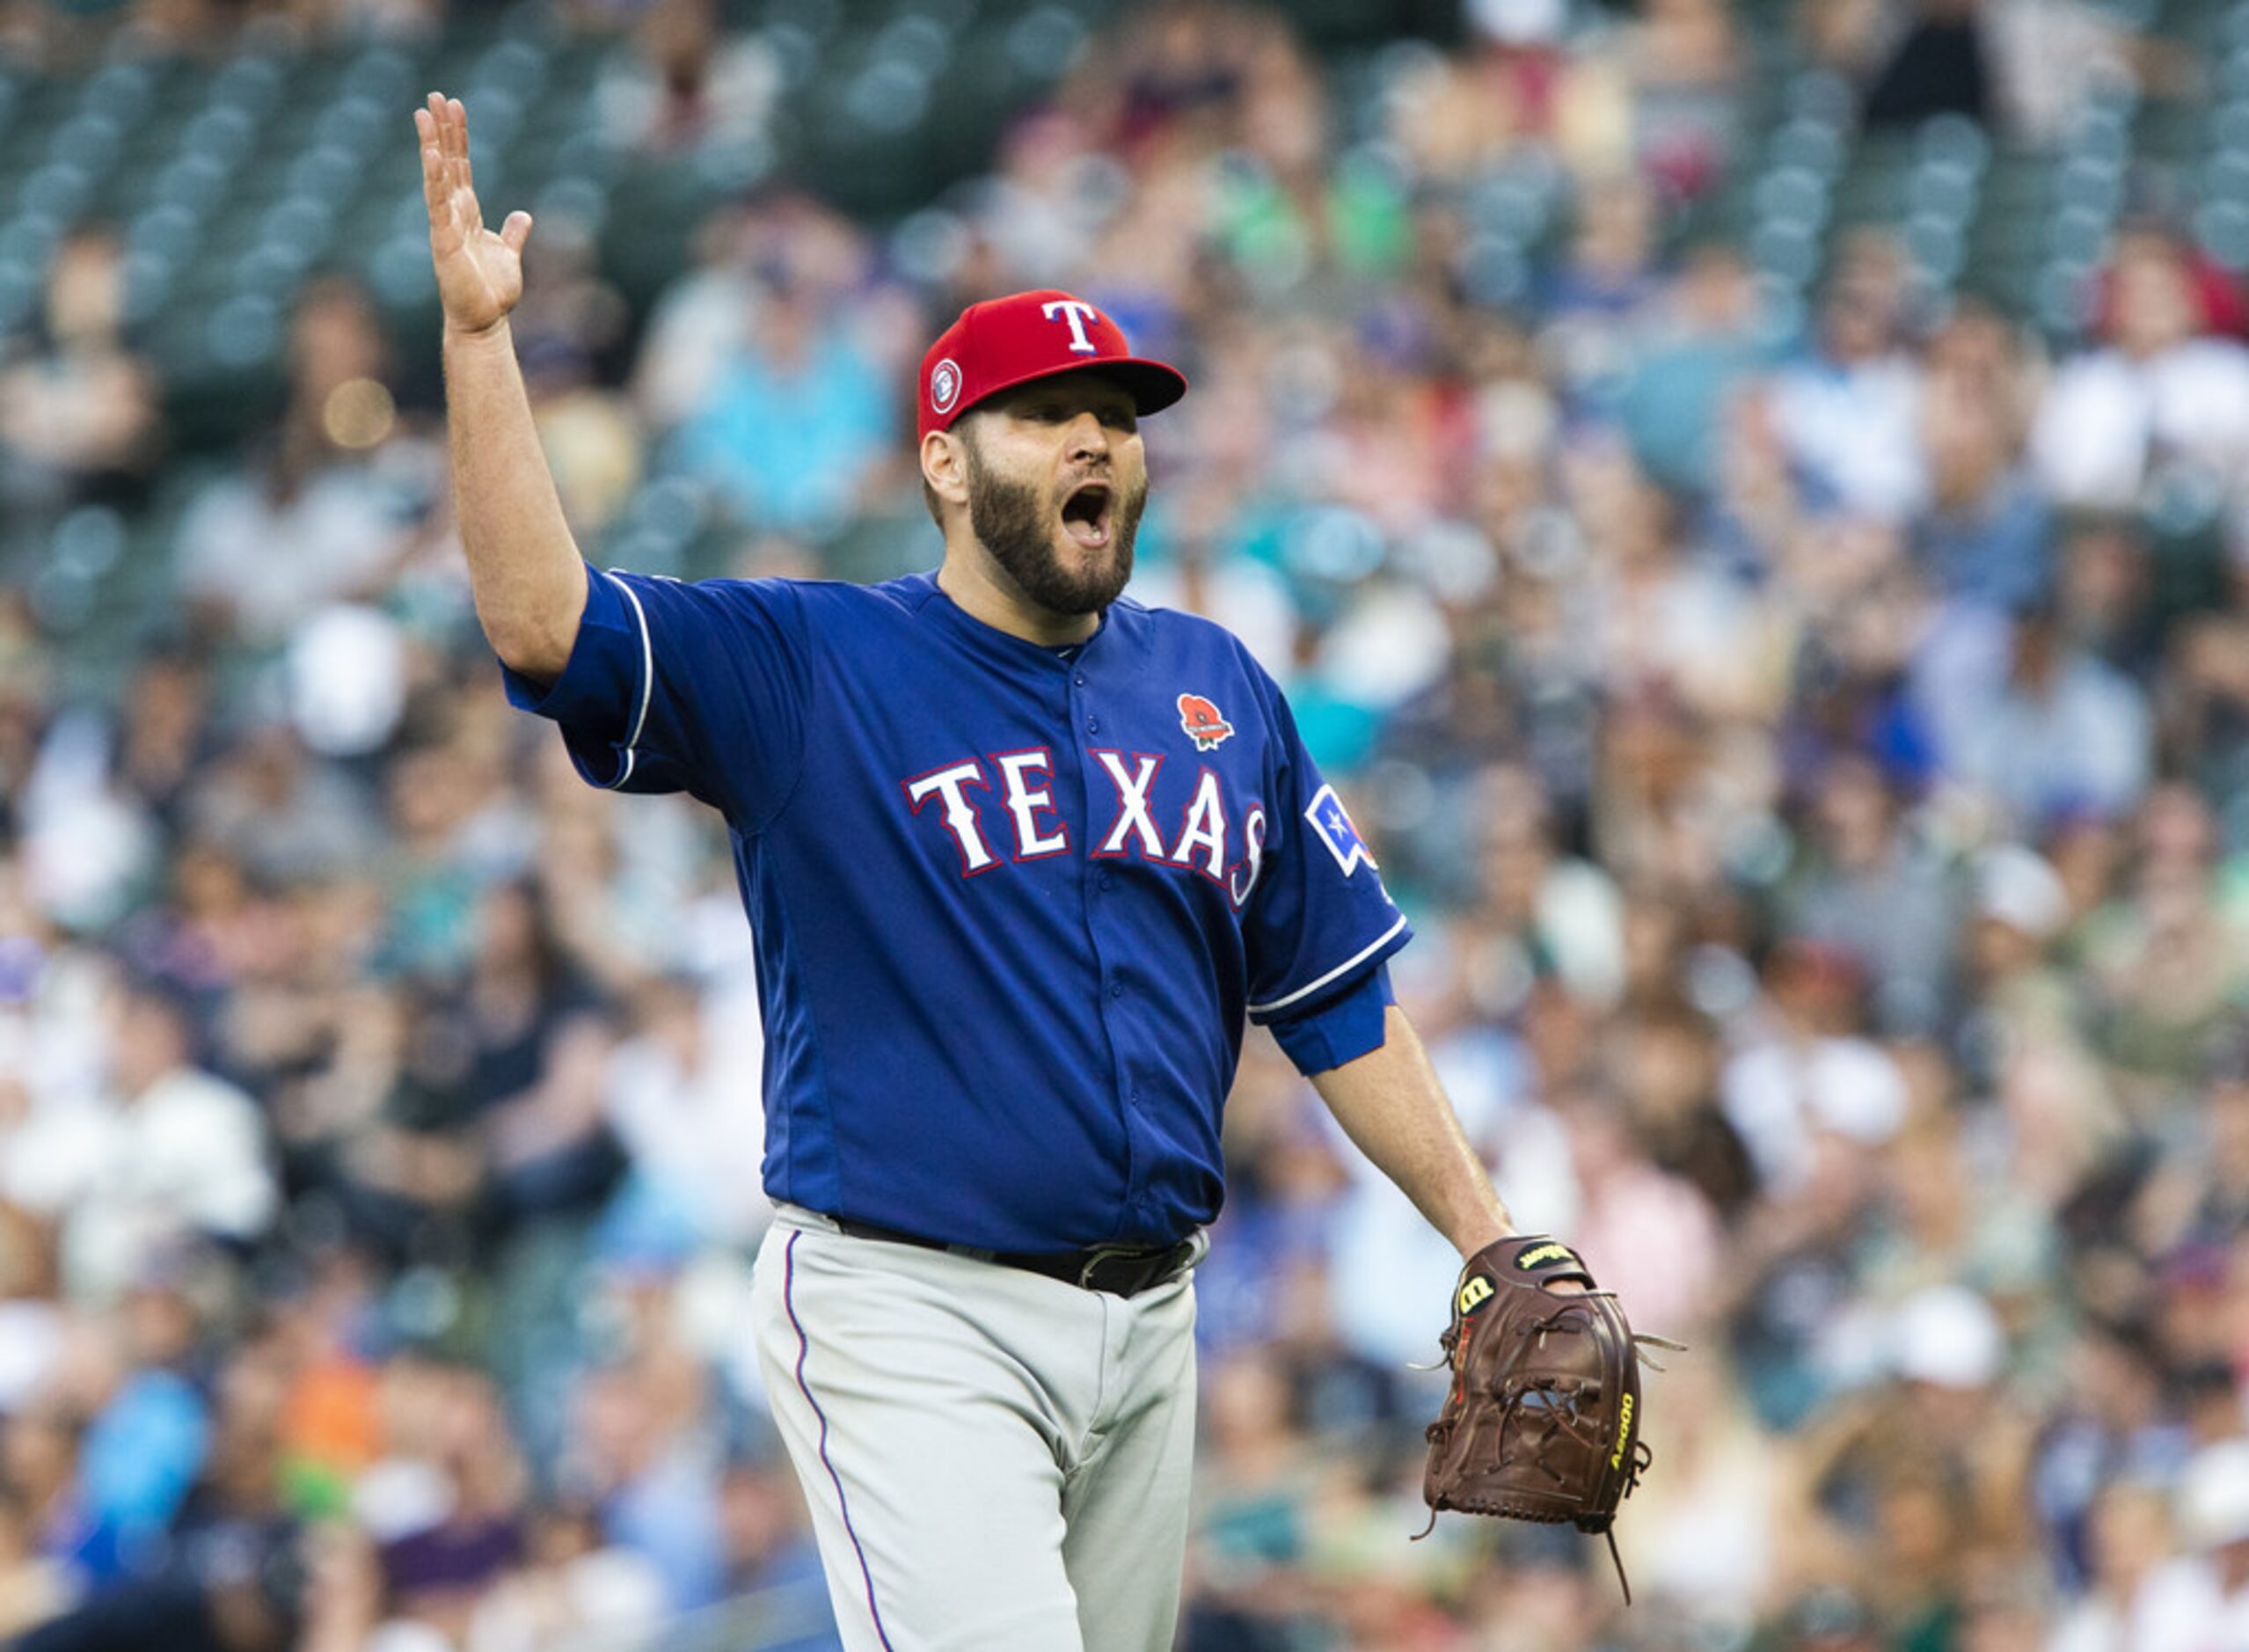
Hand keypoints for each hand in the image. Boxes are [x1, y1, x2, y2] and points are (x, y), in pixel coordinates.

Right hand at [416, 92, 530, 337]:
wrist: (484, 321)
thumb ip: (513, 233)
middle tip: (434, 96)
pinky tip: (433, 157)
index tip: (453, 107)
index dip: (457, 136)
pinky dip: (435, 182)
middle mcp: (452, 214)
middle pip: (446, 163)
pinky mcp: (443, 243)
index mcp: (467, 213)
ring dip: (431, 145)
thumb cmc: (492, 291)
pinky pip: (438, 206)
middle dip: (440, 130)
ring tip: (425, 114)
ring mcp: (444, 226)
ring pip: (437, 178)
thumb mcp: (509, 254)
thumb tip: (522, 215)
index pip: (461, 166)